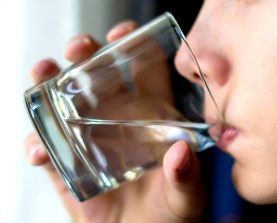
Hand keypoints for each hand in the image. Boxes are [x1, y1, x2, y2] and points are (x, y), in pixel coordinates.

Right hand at [25, 20, 206, 222]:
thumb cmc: (170, 215)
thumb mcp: (186, 195)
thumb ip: (186, 176)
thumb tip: (181, 153)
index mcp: (149, 118)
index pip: (140, 71)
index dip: (131, 47)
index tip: (124, 34)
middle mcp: (116, 122)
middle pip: (96, 76)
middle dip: (85, 54)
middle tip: (80, 48)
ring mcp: (88, 140)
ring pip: (63, 102)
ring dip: (49, 83)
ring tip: (46, 76)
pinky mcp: (67, 165)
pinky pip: (45, 146)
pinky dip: (37, 144)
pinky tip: (40, 151)